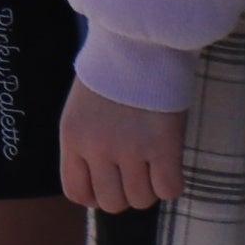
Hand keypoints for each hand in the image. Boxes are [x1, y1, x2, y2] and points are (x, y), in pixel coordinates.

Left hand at [59, 80, 187, 212]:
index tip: (109, 184)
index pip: (76, 193)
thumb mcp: (82, 110)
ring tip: (152, 160)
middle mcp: (97, 147)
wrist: (138, 41)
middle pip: (112, 203)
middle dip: (126, 192)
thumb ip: (86, 145)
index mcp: (73, 137)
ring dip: (150, 186)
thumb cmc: (112, 75)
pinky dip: (171, 183)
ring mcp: (130, 148)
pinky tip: (169, 163)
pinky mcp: (162, 145)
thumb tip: (99, 187)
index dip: (95, 196)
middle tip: (136, 170)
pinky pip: (169, 190)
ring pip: (142, 200)